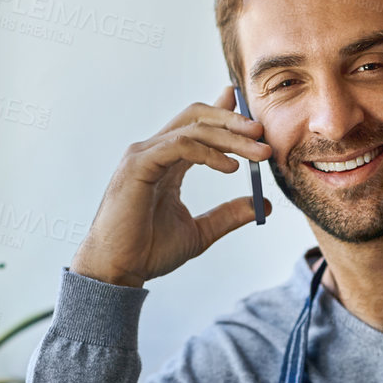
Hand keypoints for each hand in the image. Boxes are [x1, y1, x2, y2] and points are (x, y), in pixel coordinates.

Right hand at [71, 85, 271, 287]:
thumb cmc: (148, 251)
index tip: (251, 113)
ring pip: (193, 129)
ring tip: (258, 151)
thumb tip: (264, 205)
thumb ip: (229, 215)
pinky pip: (179, 146)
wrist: (118, 269)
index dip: (224, 112)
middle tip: (262, 132)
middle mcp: (154, 151)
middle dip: (232, 120)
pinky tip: (231, 168)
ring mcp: (144, 155)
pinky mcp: (138, 165)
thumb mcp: (200, 231)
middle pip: (197, 117)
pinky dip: (208, 153)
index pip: (197, 126)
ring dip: (230, 136)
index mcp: (166, 162)